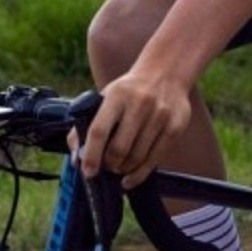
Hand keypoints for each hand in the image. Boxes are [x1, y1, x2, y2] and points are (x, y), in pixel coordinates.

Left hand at [78, 67, 191, 186]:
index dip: (91, 155)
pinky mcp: (174, 128)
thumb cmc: (129, 91)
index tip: (88, 171)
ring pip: (136, 157)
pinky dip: (139, 174)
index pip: (99, 130)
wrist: (165, 73)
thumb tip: (77, 159)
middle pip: (119, 148)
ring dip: (123, 169)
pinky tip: (130, 178)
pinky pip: (154, 160)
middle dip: (109, 164)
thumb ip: (87, 125)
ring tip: (119, 168)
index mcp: (117, 95)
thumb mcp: (106, 97)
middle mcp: (140, 104)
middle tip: (106, 167)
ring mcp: (160, 116)